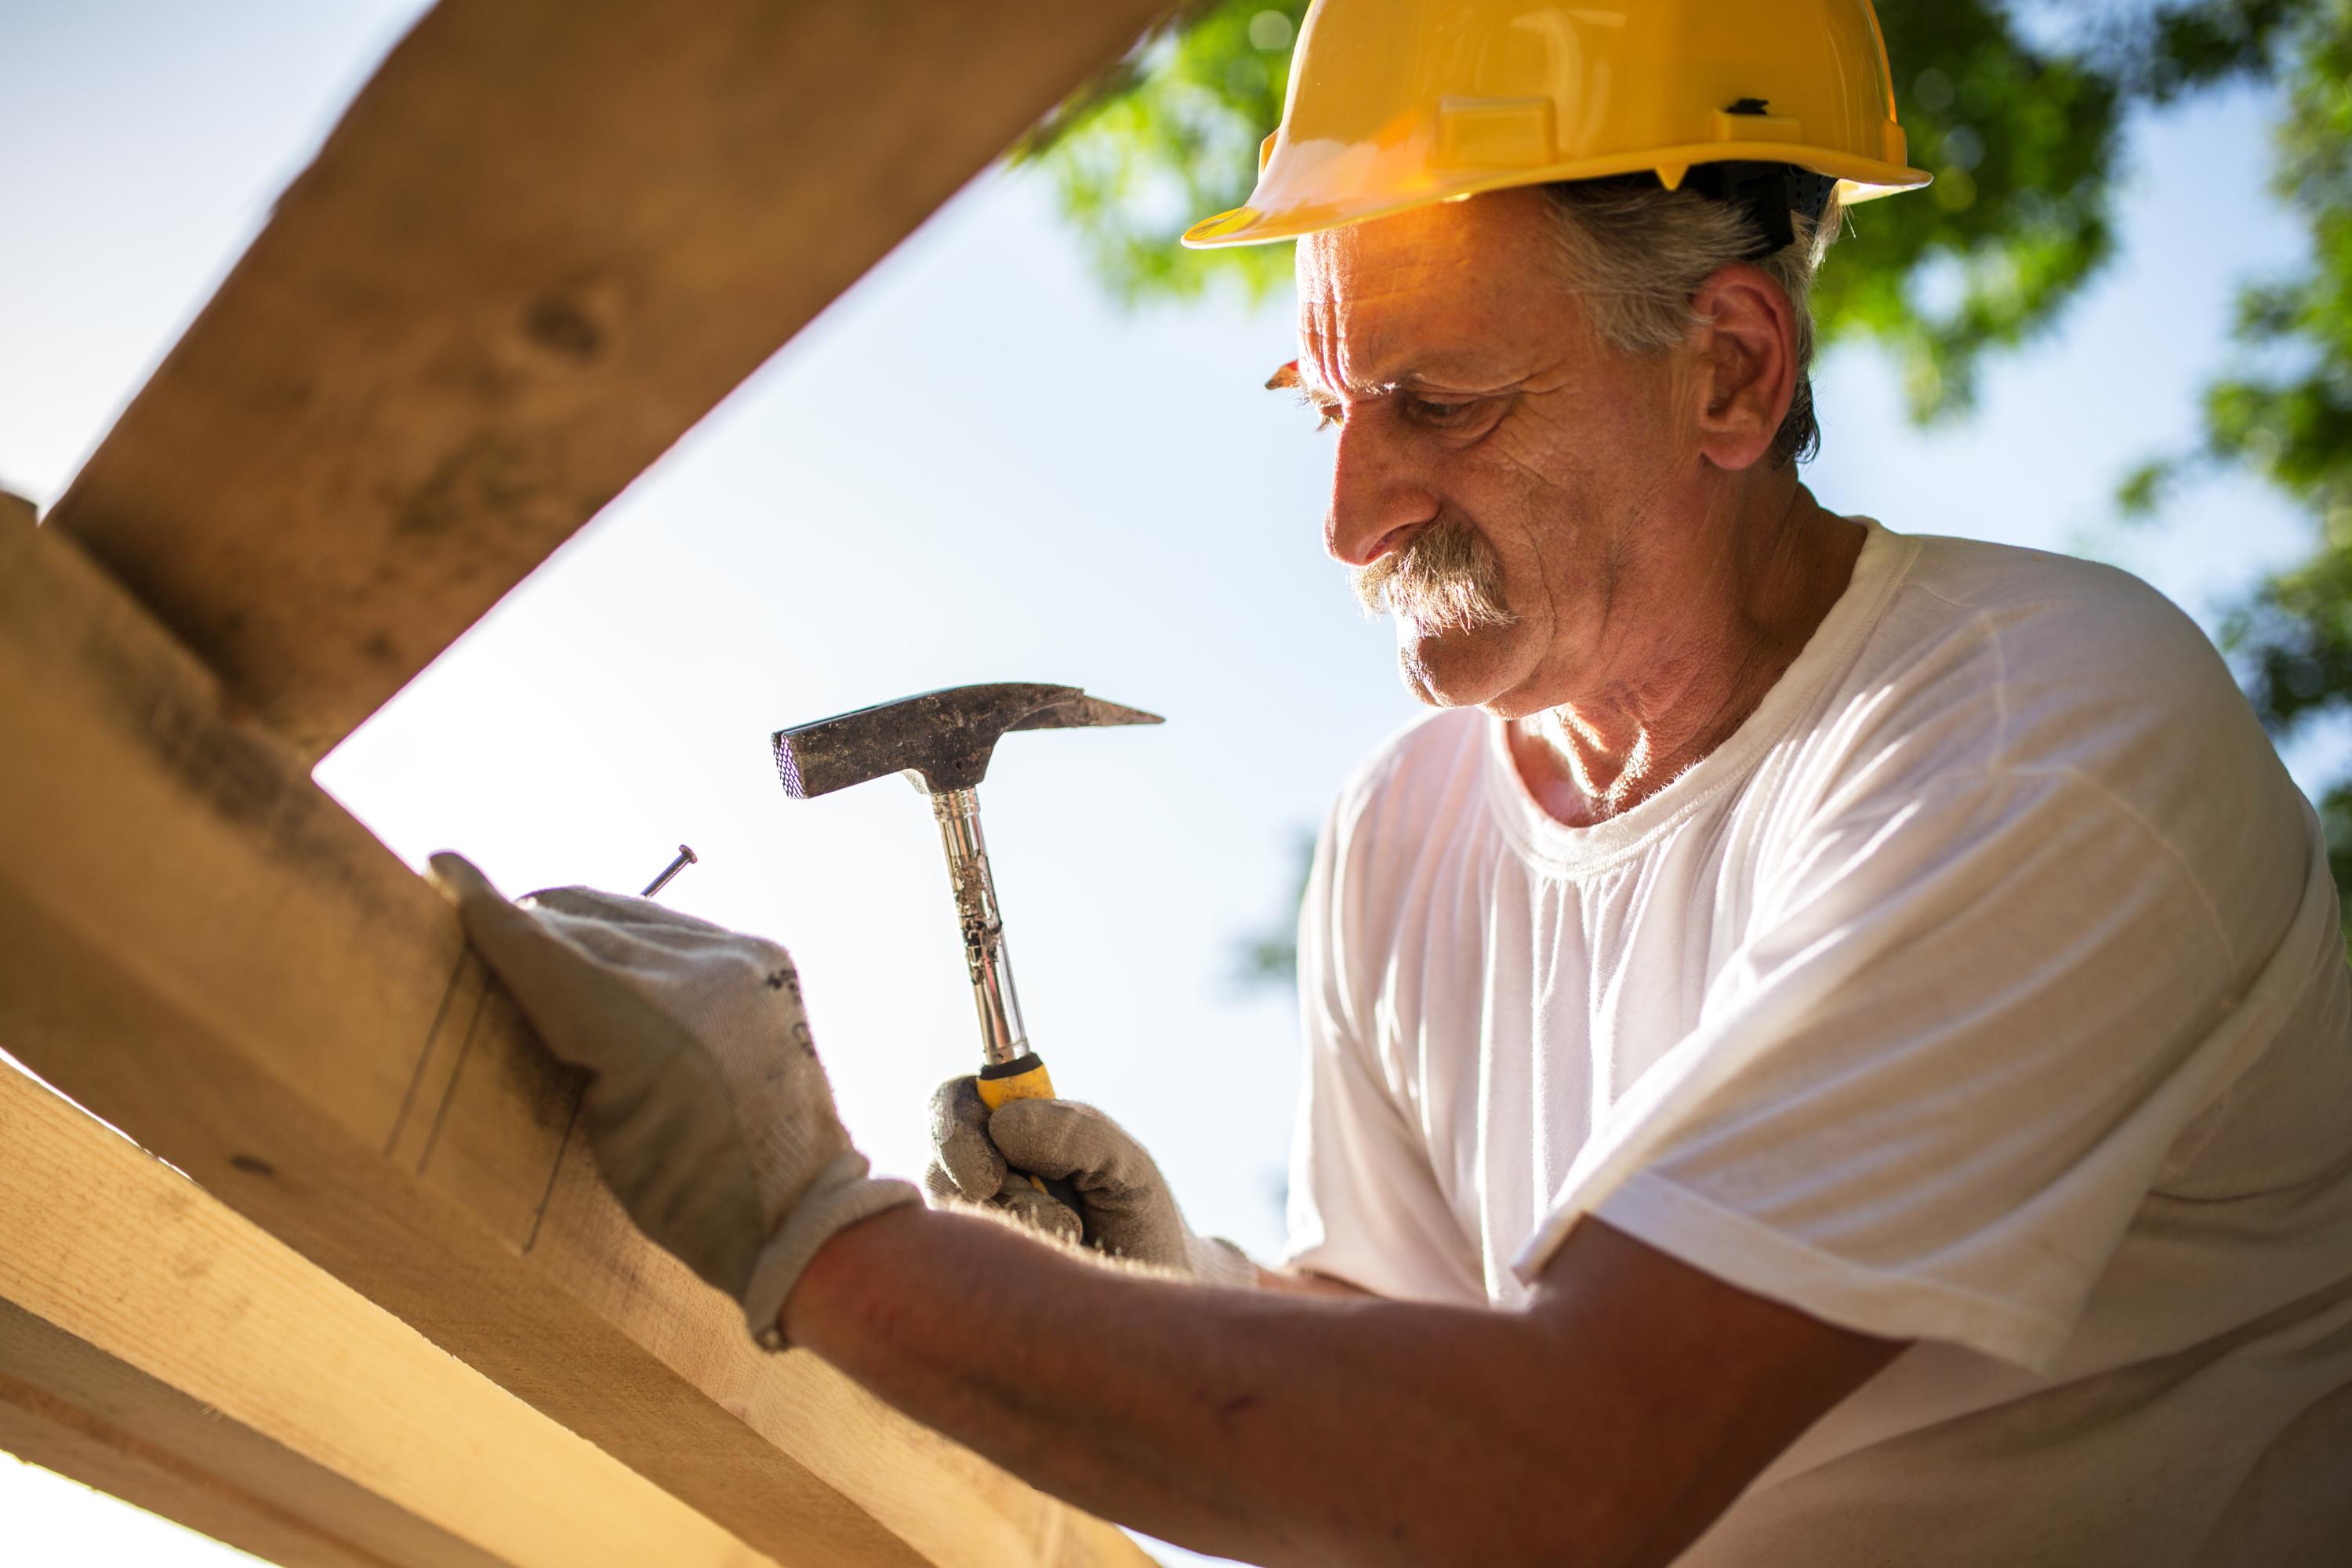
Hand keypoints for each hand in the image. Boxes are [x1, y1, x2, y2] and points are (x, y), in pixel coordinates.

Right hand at [428, 853, 917, 1347]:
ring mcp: (743, 959)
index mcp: (654, 1027)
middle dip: (525, 922)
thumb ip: (567, 1040)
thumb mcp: (599, 1126)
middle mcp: (706, 975)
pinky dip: (626, 935)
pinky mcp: (765, 956)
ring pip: (627, 916)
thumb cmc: (687, 1198)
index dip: (488, 910)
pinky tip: (594, 944)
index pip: (549, 953)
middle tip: (472, 909)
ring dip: (574, 923)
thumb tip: (525, 975)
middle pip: (583, 928)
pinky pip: (672, 927)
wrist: (799, 1208)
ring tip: (528, 931)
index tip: (444, 865)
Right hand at [926, 1078, 1257, 1287]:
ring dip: (1007, 1218)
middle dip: (966, 1172)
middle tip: (997, 1190)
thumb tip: (1003, 1125)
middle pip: (937, 1160)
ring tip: (1069, 1232)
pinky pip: (964, 1260)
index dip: (954, 1122)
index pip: (955, 1102)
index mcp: (1013, 1131)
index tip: (987, 1164)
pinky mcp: (975, 1271)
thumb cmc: (1139, 1217)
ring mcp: (975, 1224)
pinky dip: (1008, 1260)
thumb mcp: (1125, 1163)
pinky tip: (1054, 1260)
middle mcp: (982, 1174)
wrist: (1159, 1291)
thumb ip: (1076, 1131)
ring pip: (951, 1212)